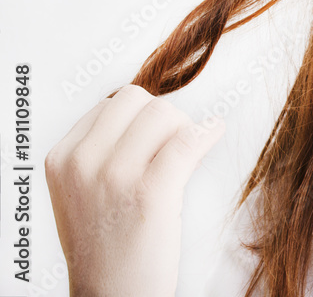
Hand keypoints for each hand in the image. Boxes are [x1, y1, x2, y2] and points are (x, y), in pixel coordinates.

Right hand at [44, 84, 225, 296]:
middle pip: (137, 100)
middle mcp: (82, 163)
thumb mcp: (83, 192)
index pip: (112, 105)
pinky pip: (186, 141)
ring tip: (185, 158)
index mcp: (63, 159)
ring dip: (184, 129)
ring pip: (164, 114)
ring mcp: (114, 177)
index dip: (141, 120)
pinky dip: (207, 132)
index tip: (154, 143)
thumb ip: (104, 151)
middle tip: (173, 147)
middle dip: (163, 116)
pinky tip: (215, 132)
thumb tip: (153, 112)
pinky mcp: (150, 192)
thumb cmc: (107, 246)